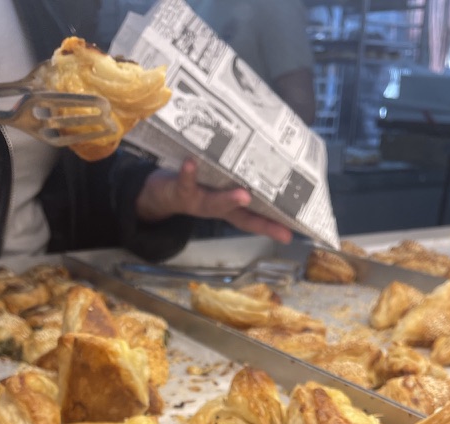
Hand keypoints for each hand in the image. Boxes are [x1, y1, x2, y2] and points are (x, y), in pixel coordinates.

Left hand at [136, 157, 293, 244]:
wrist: (158, 194)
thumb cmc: (196, 184)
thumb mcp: (218, 185)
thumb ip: (240, 181)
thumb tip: (271, 167)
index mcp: (227, 207)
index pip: (253, 219)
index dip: (271, 227)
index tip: (290, 235)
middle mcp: (215, 207)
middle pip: (237, 214)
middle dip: (256, 217)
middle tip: (280, 216)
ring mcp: (197, 199)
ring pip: (214, 202)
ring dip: (228, 200)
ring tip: (242, 195)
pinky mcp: (179, 188)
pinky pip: (184, 181)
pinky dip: (188, 173)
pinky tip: (191, 162)